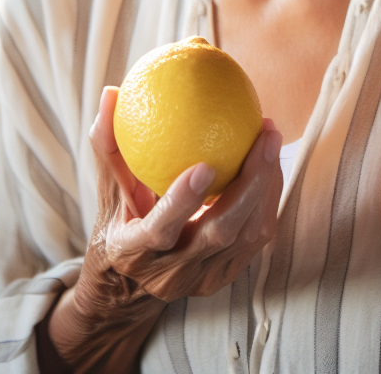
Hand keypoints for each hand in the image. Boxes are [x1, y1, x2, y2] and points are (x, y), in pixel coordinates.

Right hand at [43, 86, 282, 370]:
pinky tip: (271, 161)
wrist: (130, 287)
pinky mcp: (226, 276)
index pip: (159, 230)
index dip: (183, 201)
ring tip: (271, 139)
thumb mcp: (109, 188)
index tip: (206, 164)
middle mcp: (170, 274)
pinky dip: (268, 197)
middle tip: (264, 136)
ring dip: (267, 186)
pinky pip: (258, 236)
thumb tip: (112, 93)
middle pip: (219, 233)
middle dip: (250, 184)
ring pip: (248, 236)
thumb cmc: (119, 222)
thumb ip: (110, 145)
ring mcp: (202, 279)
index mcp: (133, 251)